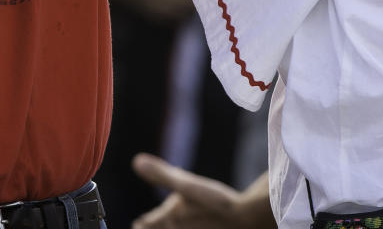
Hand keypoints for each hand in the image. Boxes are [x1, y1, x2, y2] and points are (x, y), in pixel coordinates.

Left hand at [131, 154, 273, 228]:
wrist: (246, 220)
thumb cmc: (216, 202)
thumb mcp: (188, 183)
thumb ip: (162, 174)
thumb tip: (136, 161)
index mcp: (169, 219)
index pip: (146, 224)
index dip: (143, 223)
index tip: (138, 223)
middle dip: (153, 228)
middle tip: (144, 226)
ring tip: (173, 225)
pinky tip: (196, 225)